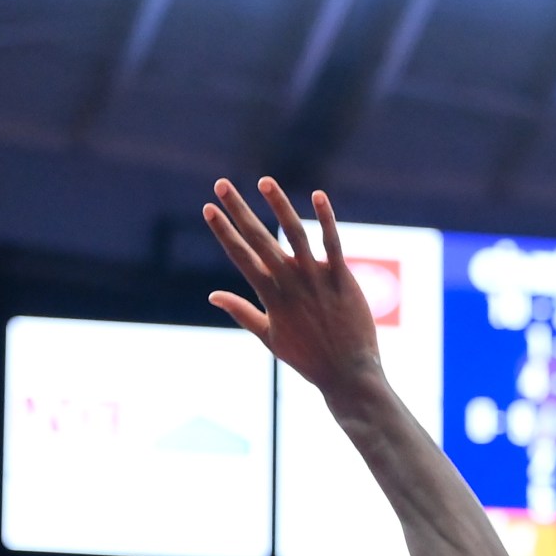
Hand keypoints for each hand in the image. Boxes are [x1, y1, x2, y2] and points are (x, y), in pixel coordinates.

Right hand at [202, 178, 381, 403]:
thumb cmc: (308, 357)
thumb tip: (213, 296)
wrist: (347, 374)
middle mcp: (290, 285)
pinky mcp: (343, 279)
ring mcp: (317, 280)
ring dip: (279, 206)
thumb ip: (242, 312)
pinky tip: (317, 196)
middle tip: (221, 184)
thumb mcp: (269, 337)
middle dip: (239, 210)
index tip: (208, 208)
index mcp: (270, 297)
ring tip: (264, 181)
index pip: (241, 257)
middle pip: (260, 240)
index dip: (223, 231)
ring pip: (295, 235)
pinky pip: (333, 244)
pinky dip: (326, 219)